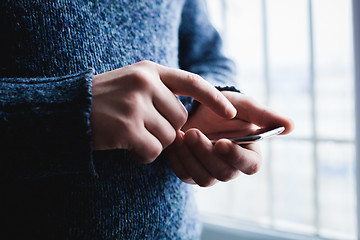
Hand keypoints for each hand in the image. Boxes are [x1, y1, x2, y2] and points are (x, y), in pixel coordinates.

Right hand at [90, 61, 236, 162]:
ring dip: (154, 142)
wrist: (67, 110)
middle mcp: (144, 83)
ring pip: (168, 137)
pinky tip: (127, 147)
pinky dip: (143, 155)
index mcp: (149, 70)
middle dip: (167, 129)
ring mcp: (135, 104)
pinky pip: (153, 151)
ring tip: (130, 134)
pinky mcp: (127, 128)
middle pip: (180, 119)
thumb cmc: (104, 100)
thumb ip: (160, 92)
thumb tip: (187, 118)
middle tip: (142, 126)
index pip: (191, 81)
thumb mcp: (133, 83)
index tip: (232, 112)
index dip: (213, 98)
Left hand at [166, 91, 293, 186]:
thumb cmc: (226, 106)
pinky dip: (179, 160)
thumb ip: (264, 115)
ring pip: (203, 178)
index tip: (222, 142)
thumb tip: (291, 126)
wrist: (200, 108)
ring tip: (181, 135)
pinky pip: (184, 174)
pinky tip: (174, 142)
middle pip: (224, 173)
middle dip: (207, 154)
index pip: (250, 165)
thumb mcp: (244, 106)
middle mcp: (231, 167)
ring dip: (191, 158)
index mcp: (249, 153)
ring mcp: (210, 172)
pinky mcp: (191, 172)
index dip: (237, 157)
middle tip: (193, 133)